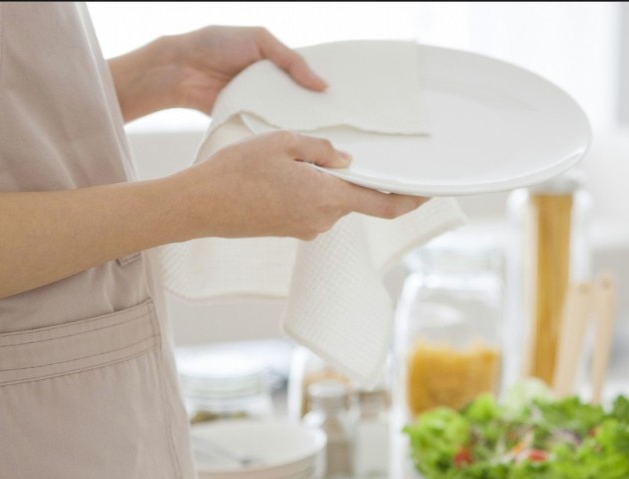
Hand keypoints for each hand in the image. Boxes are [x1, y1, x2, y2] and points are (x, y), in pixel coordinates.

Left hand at [109, 26, 325, 121]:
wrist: (180, 69)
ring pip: (283, 115)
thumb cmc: (216, 44)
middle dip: (313, 109)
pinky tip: (293, 139)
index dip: (321, 87)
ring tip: (322, 133)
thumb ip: (291, 61)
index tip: (343, 100)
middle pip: (296, 99)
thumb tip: (321, 84)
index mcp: (273, 62)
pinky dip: (275, 131)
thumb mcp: (259, 41)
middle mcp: (267, 84)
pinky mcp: (244, 118)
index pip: (304, 75)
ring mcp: (255, 102)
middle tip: (338, 121)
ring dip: (297, 123)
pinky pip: (264, 127)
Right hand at [169, 131, 428, 240]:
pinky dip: (308, 191)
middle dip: (348, 175)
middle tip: (322, 150)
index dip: (409, 200)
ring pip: (329, 200)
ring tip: (289, 160)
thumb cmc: (238, 171)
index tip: (427, 193)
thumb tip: (346, 160)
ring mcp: (305, 229)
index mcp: (327, 197)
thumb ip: (322, 151)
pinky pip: (311, 207)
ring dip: (322, 181)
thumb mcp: (283, 144)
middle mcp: (321, 220)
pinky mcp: (289, 231)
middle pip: (352, 197)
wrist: (200, 205)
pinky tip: (281, 176)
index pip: (383, 205)